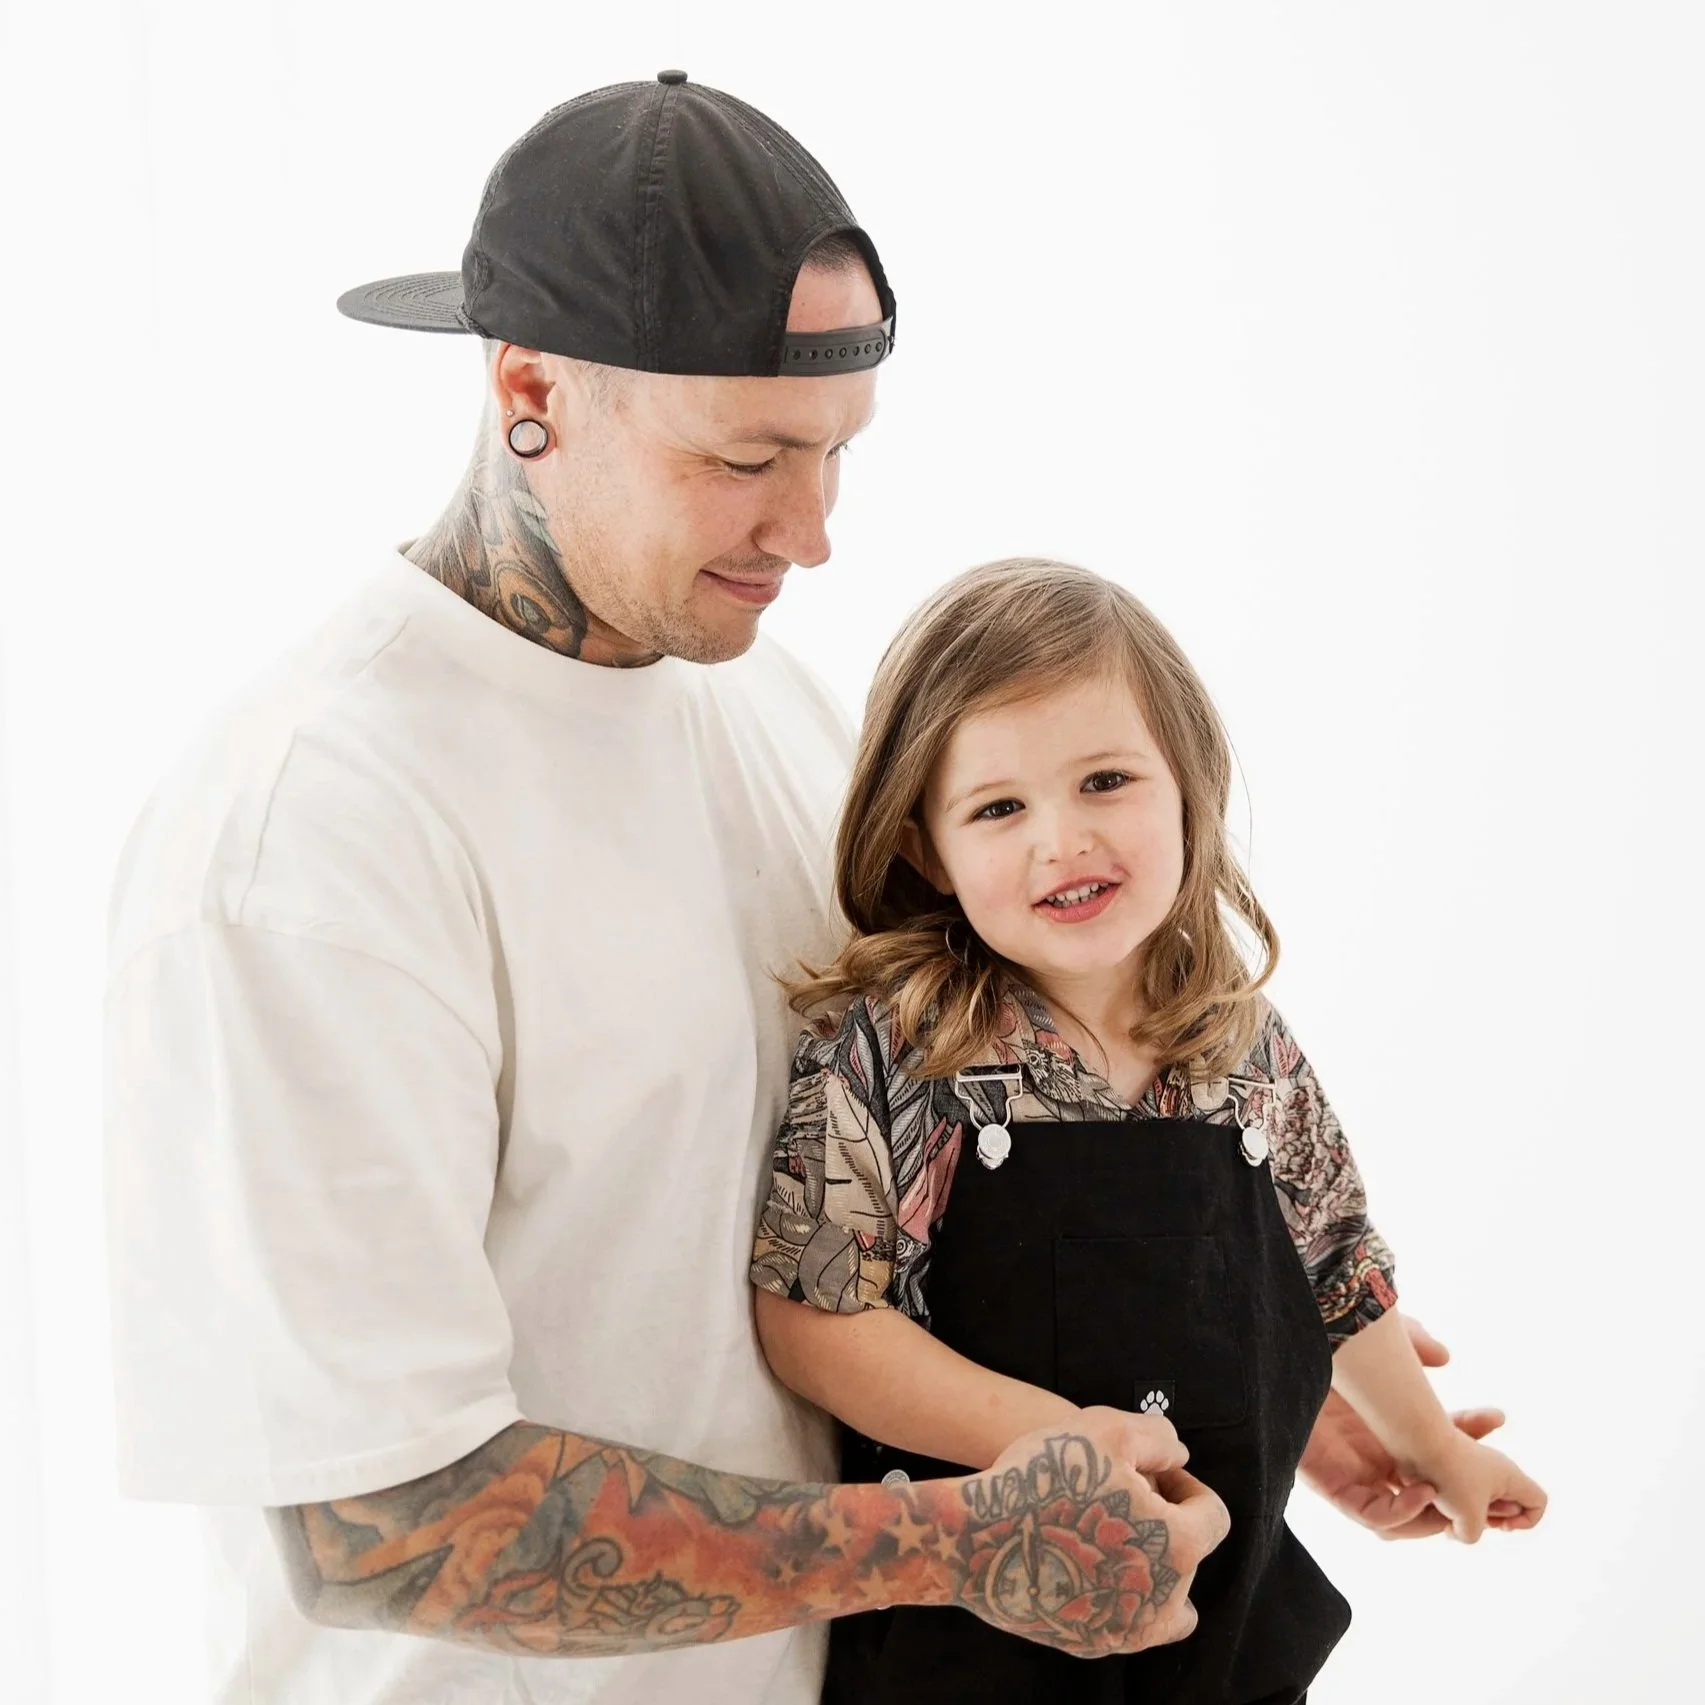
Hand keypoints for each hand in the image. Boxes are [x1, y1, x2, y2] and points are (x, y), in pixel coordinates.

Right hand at [957, 1408, 1228, 1655]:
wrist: (976, 1537)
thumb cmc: (1043, 1478)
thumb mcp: (1106, 1429)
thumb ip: (1158, 1438)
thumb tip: (1179, 1456)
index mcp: (1177, 1547)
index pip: (1212, 1515)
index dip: (1187, 1484)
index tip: (1154, 1472)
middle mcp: (1162, 1602)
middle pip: (1187, 1555)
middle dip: (1164, 1520)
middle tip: (1121, 1494)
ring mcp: (1126, 1631)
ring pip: (1166, 1604)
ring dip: (1150, 1567)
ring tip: (1111, 1536)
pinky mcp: (1090, 1646)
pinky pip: (1123, 1621)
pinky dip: (1115, 1595)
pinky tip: (1081, 1562)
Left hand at [1299, 1315, 1521, 1539]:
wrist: (1277, 1345)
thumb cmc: (1318, 1338)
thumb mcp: (1373, 1337)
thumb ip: (1409, 1344)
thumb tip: (1444, 1356)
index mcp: (1385, 1421)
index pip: (1437, 1444)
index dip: (1468, 1432)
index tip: (1495, 1415)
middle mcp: (1370, 1450)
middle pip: (1428, 1487)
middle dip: (1465, 1488)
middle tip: (1493, 1479)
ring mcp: (1350, 1469)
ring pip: (1403, 1512)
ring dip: (1438, 1512)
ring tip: (1458, 1494)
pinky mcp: (1327, 1483)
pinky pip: (1370, 1514)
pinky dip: (1402, 1513)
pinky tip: (1423, 1492)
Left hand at [1417, 1432, 1547, 1543]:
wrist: (1410, 1437)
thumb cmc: (1446, 1475)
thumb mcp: (1468, 1518)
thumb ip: (1471, 1534)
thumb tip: (1457, 1529)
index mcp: (1508, 1475)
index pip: (1537, 1500)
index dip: (1526, 1520)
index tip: (1501, 1524)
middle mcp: (1492, 1469)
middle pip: (1505, 1504)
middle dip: (1488, 1520)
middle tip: (1467, 1516)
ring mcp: (1469, 1467)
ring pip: (1478, 1502)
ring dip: (1464, 1515)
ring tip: (1446, 1511)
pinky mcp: (1447, 1467)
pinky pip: (1456, 1494)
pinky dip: (1448, 1504)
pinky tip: (1433, 1503)